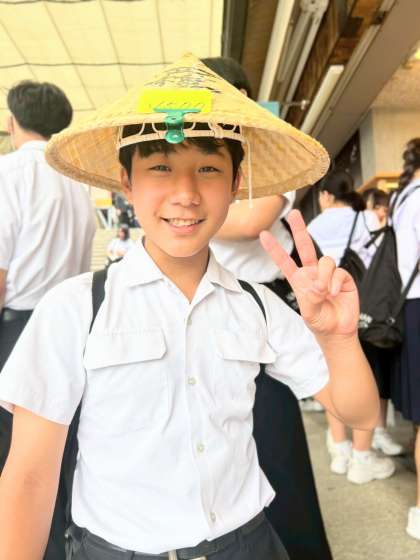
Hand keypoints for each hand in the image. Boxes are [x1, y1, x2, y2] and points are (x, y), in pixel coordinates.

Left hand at [260, 210, 358, 338]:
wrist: (337, 331)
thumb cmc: (319, 322)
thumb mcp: (309, 313)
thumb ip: (310, 298)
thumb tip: (318, 284)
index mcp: (298, 280)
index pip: (284, 262)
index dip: (274, 249)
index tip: (263, 234)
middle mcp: (312, 273)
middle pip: (306, 246)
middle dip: (299, 229)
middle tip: (293, 213)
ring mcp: (328, 274)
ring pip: (325, 261)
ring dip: (324, 277)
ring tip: (325, 293)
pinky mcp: (343, 277)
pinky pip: (339, 272)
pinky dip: (336, 282)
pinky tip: (335, 293)